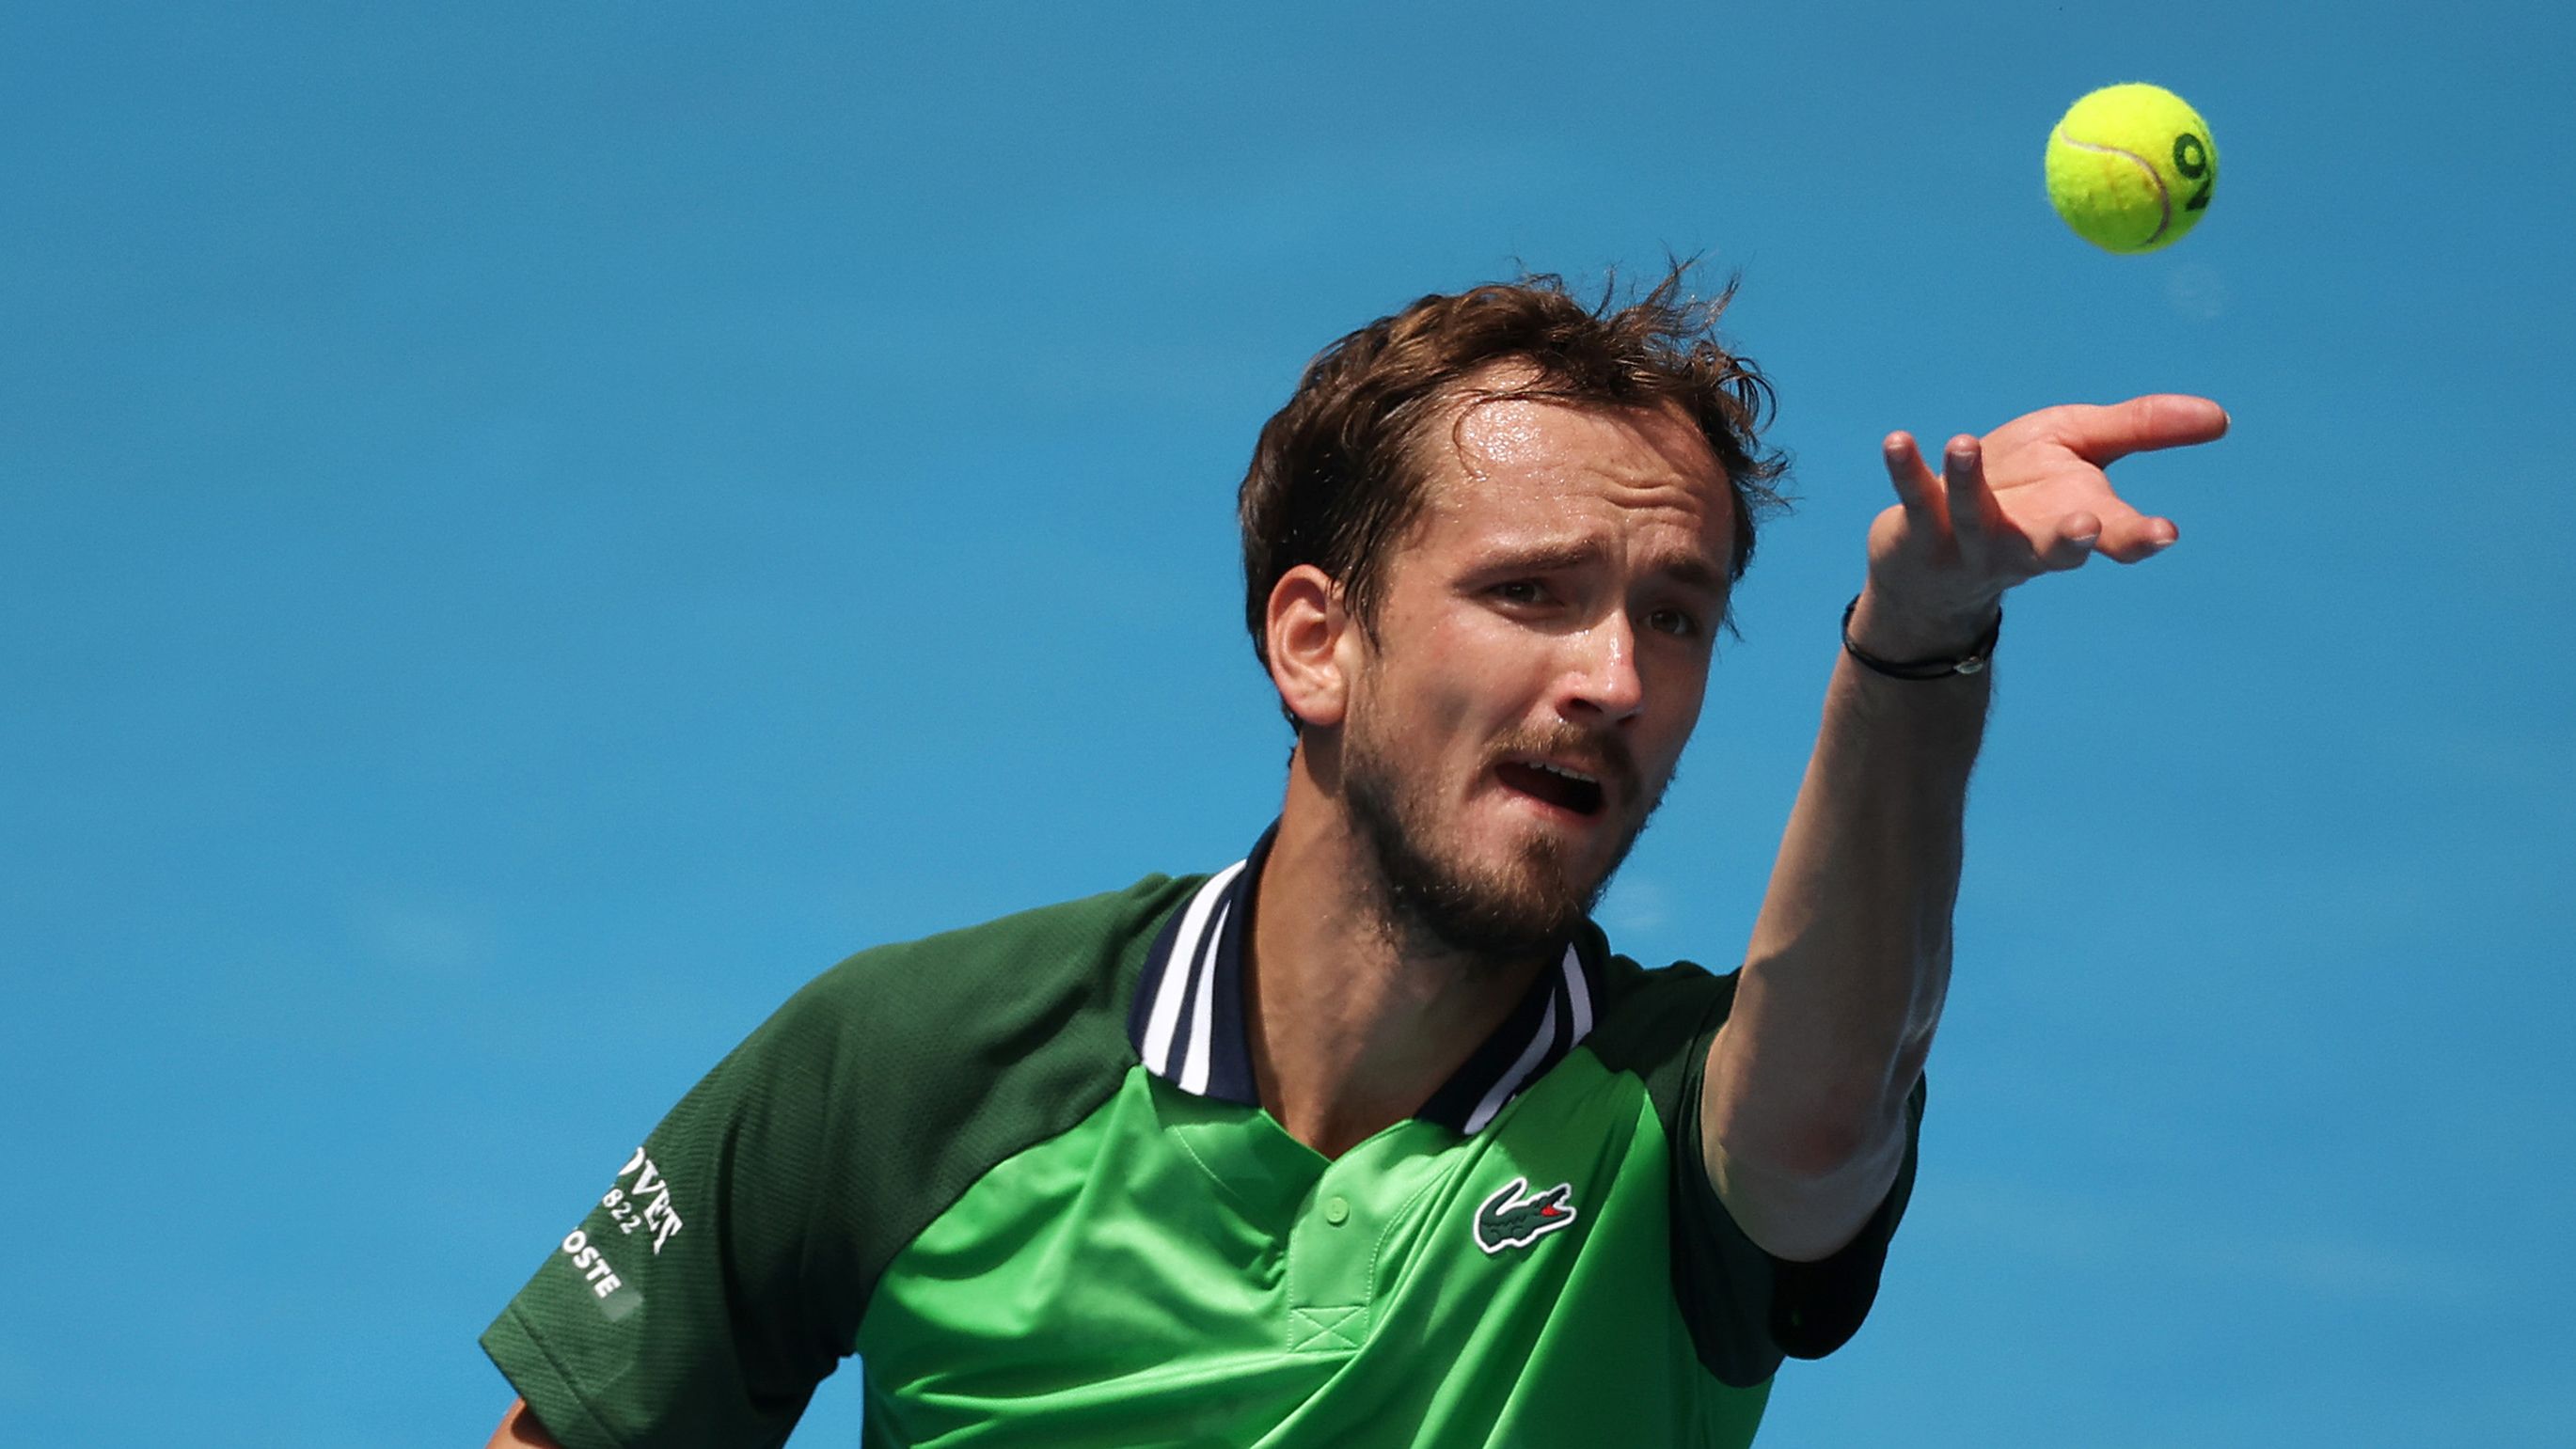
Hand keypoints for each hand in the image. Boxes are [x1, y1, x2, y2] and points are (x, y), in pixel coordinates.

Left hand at [1852, 394, 2228, 655]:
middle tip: (2086, 530)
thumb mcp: (2083, 449)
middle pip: (2053, 549)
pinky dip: (1905, 469)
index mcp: (2074, 524)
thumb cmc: (2022, 491)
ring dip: (1967, 483)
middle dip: (2069, 541)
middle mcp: (2026, 543)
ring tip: (1963, 443)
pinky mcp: (1919, 529)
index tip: (2164, 535)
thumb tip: (2221, 417)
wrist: (1936, 556)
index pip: (2116, 537)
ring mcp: (1969, 541)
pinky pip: (1914, 498)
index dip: (2138, 538)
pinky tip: (1898, 441)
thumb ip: (2142, 429)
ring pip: (1972, 518)